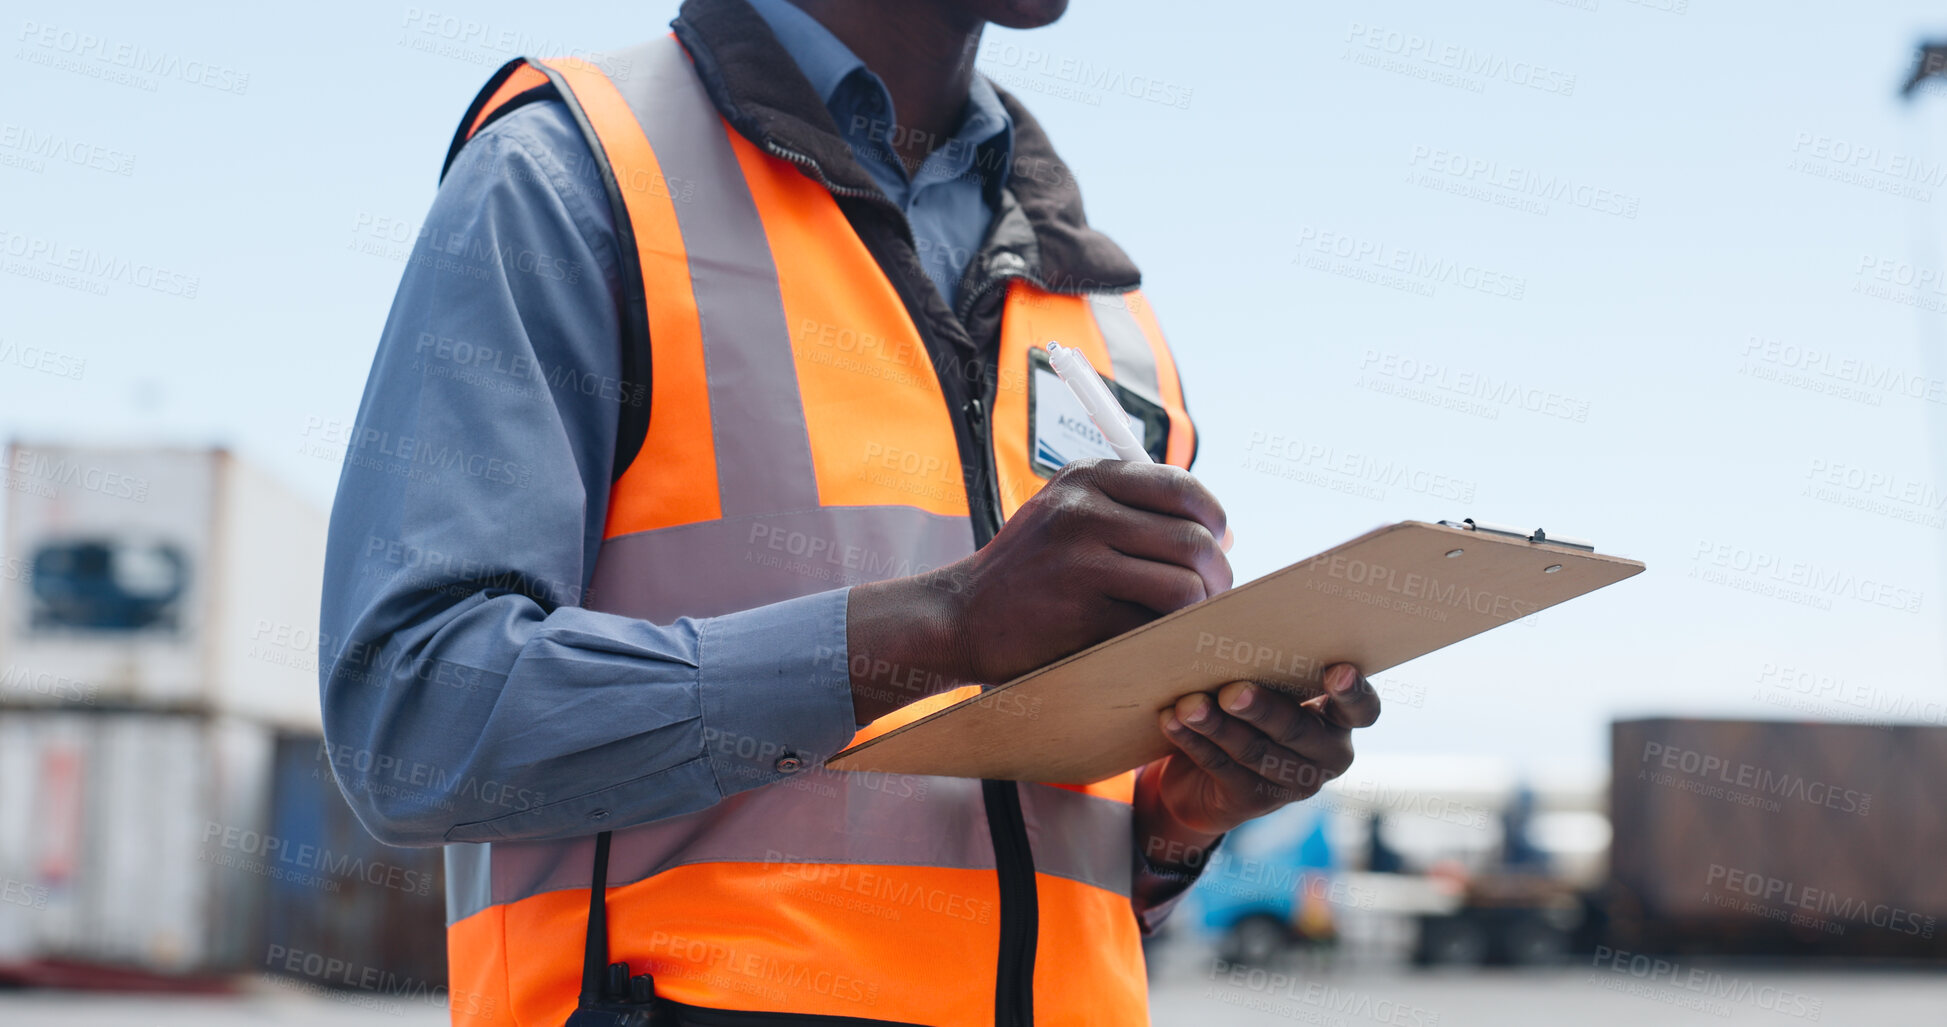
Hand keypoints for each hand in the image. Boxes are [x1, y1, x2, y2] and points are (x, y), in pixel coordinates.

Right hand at [847, 459, 1229, 720]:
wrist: (958, 617)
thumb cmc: (1029, 571)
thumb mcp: (1069, 514)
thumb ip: (1133, 511)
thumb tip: (1223, 533)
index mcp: (1086, 477)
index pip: (1183, 487)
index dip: (1214, 520)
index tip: (1214, 545)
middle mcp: (1083, 511)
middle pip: (1193, 539)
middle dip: (1217, 575)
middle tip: (1213, 595)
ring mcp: (1081, 562)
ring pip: (1184, 586)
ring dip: (1199, 611)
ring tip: (1185, 620)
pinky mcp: (1081, 614)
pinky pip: (1155, 625)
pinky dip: (1167, 636)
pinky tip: (1156, 638)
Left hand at [1138, 663, 1380, 845]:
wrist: (1204, 774)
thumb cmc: (1244, 704)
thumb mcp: (1263, 682)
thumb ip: (1264, 664)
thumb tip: (1234, 628)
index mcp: (1339, 717)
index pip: (1362, 708)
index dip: (1353, 692)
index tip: (1336, 671)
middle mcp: (1326, 754)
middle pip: (1297, 730)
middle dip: (1262, 709)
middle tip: (1232, 691)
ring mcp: (1292, 783)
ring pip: (1254, 751)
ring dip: (1217, 726)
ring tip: (1188, 705)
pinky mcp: (1253, 801)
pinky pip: (1221, 767)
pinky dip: (1194, 741)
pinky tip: (1172, 720)